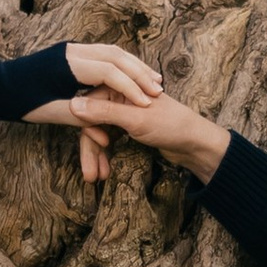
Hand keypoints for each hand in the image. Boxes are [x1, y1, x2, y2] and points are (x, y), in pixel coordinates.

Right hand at [24, 37, 167, 184]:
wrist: (195, 142)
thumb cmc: (172, 125)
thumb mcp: (136, 119)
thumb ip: (103, 113)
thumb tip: (71, 105)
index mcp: (119, 87)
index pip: (89, 105)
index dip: (88, 128)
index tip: (98, 146)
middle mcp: (118, 97)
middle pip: (92, 124)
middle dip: (91, 150)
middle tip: (90, 176)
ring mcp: (121, 113)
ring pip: (98, 135)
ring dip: (96, 156)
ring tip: (95, 178)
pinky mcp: (126, 126)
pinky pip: (107, 140)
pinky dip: (105, 155)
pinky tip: (104, 170)